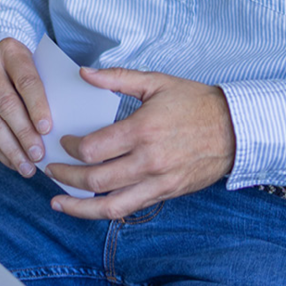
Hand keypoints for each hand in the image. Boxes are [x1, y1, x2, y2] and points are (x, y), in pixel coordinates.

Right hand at [0, 38, 51, 176]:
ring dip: (9, 148)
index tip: (47, 130)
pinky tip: (10, 159)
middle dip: (24, 134)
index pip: (26, 80)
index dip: (37, 106)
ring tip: (26, 166)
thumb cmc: (21, 69)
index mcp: (10, 49)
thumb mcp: (36, 66)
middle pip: (6, 103)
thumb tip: (58, 128)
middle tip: (38, 156)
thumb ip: (47, 88)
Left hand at [44, 67, 235, 218]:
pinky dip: (106, 212)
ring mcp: (157, 182)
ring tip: (59, 202)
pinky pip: (130, 210)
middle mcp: (148, 160)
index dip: (70, 149)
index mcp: (142, 130)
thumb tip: (85, 74)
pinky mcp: (165, 194)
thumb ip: (117, 78)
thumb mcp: (156, 82)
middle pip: (95, 180)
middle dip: (66, 177)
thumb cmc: (195, 103)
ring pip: (109, 205)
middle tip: (51, 169)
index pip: (92, 149)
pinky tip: (91, 208)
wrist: (234, 129)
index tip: (62, 142)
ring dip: (79, 207)